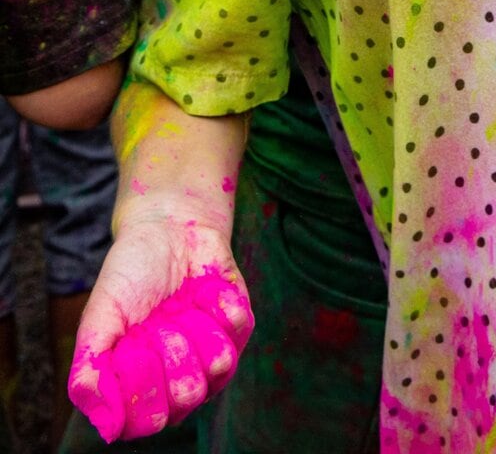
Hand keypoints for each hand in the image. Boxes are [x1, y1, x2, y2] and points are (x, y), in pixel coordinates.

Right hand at [69, 216, 251, 441]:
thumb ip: (90, 370)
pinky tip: (203, 287)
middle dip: (170, 349)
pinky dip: (217, 299)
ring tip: (181, 305)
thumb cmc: (129, 275)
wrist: (168, 229)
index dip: (142, 383)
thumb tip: (106, 430)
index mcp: (141, 390)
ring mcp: (211, 357)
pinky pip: (239, 326)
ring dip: (195, 324)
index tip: (133, 346)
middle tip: (159, 321)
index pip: (148, 421)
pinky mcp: (238, 328)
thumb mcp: (99, 317)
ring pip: (218, 364)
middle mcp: (178, 383)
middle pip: (186, 395)